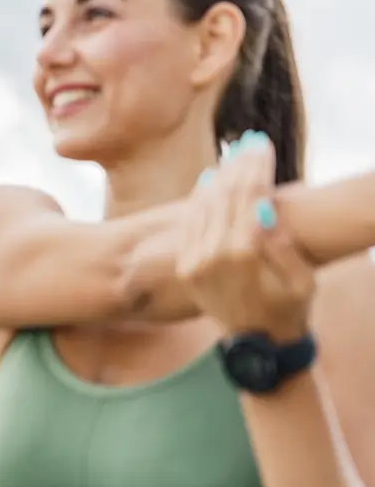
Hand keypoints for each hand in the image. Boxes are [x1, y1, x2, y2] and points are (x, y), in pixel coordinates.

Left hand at [176, 131, 315, 340]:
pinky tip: (212, 179)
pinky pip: (190, 222)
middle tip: (248, 142)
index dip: (255, 168)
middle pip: (223, 196)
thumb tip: (264, 206)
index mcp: (243, 257)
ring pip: (202, 205)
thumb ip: (283, 244)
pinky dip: (200, 197)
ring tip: (234, 154)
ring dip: (219, 176)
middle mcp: (210, 257)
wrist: (257, 344)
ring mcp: (193, 262)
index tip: (263, 145)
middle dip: (238, 166)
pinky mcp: (185, 265)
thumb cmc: (290, 308)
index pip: (247, 198)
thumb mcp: (301, 281)